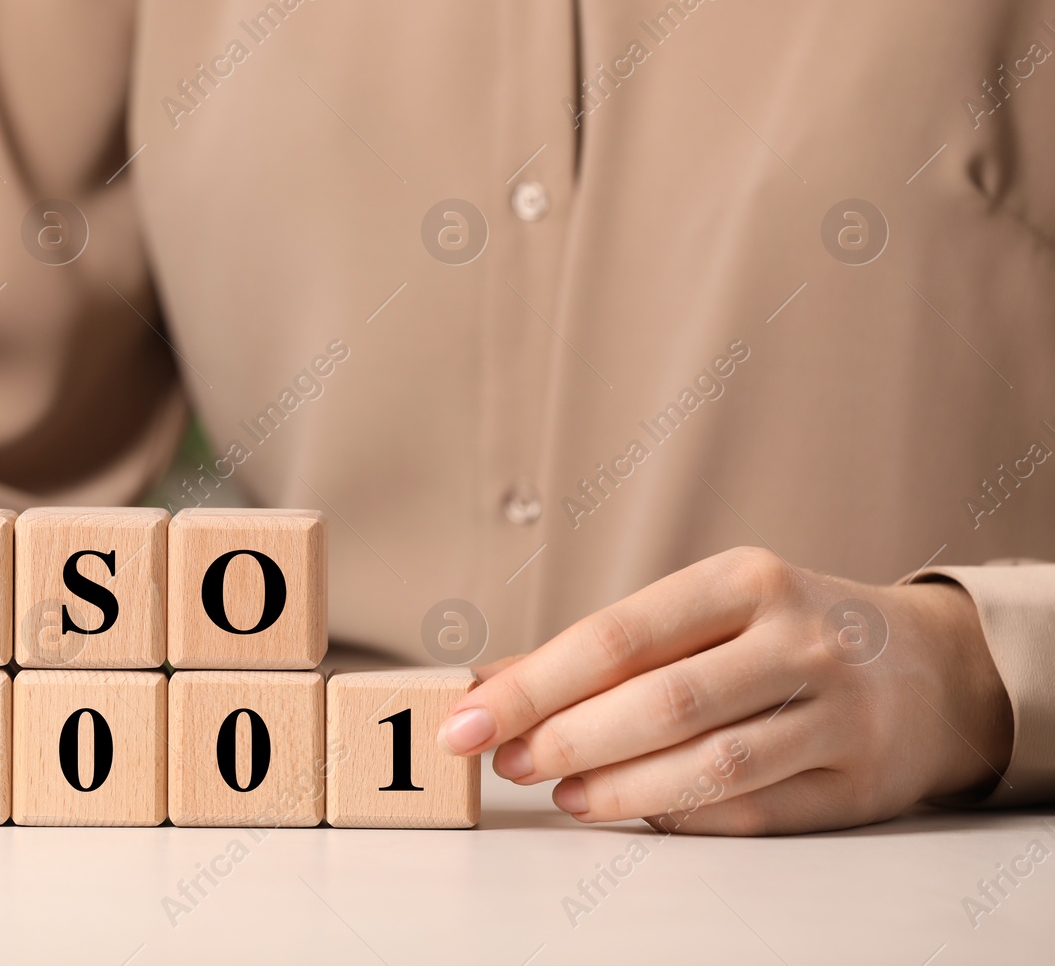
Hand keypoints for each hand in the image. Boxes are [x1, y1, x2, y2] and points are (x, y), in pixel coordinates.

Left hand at [437, 547, 1012, 833]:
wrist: (930, 668)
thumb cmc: (783, 634)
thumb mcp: (703, 612)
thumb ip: (602, 649)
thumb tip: (488, 683)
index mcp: (745, 580)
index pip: (616, 636)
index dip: (532, 686)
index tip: (467, 719)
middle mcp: (797, 639)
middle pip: (659, 701)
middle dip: (565, 740)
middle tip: (509, 763)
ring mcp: (837, 710)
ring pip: (708, 763)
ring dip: (618, 788)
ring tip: (562, 795)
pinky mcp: (858, 779)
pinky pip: (752, 809)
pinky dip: (680, 817)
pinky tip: (631, 811)